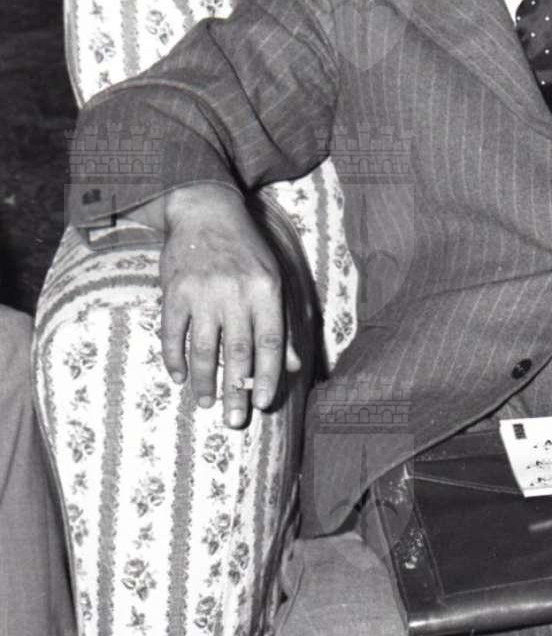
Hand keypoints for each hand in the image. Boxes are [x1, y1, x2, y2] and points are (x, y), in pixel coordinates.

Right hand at [157, 185, 297, 427]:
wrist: (207, 214)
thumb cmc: (248, 251)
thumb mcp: (275, 279)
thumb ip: (284, 321)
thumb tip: (294, 365)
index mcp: (266, 290)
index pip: (271, 342)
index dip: (268, 376)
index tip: (264, 403)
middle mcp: (236, 293)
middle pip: (238, 353)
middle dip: (237, 391)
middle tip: (235, 422)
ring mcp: (202, 294)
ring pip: (203, 350)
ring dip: (205, 382)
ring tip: (206, 405)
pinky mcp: (173, 294)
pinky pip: (172, 336)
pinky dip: (174, 360)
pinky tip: (179, 378)